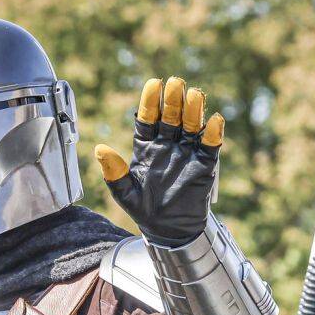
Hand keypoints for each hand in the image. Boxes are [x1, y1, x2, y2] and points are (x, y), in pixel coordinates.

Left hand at [94, 76, 224, 245]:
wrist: (169, 231)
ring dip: (194, 111)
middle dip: (174, 100)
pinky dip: (213, 133)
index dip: (151, 101)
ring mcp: (187, 152)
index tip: (154, 83)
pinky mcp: (205, 164)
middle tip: (176, 83)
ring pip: (192, 126)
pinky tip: (214, 121)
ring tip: (195, 95)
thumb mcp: (125, 193)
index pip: (148, 118)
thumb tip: (100, 148)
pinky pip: (210, 145)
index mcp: (146, 146)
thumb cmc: (145, 210)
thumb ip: (114, 172)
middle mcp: (168, 144)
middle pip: (171, 117)